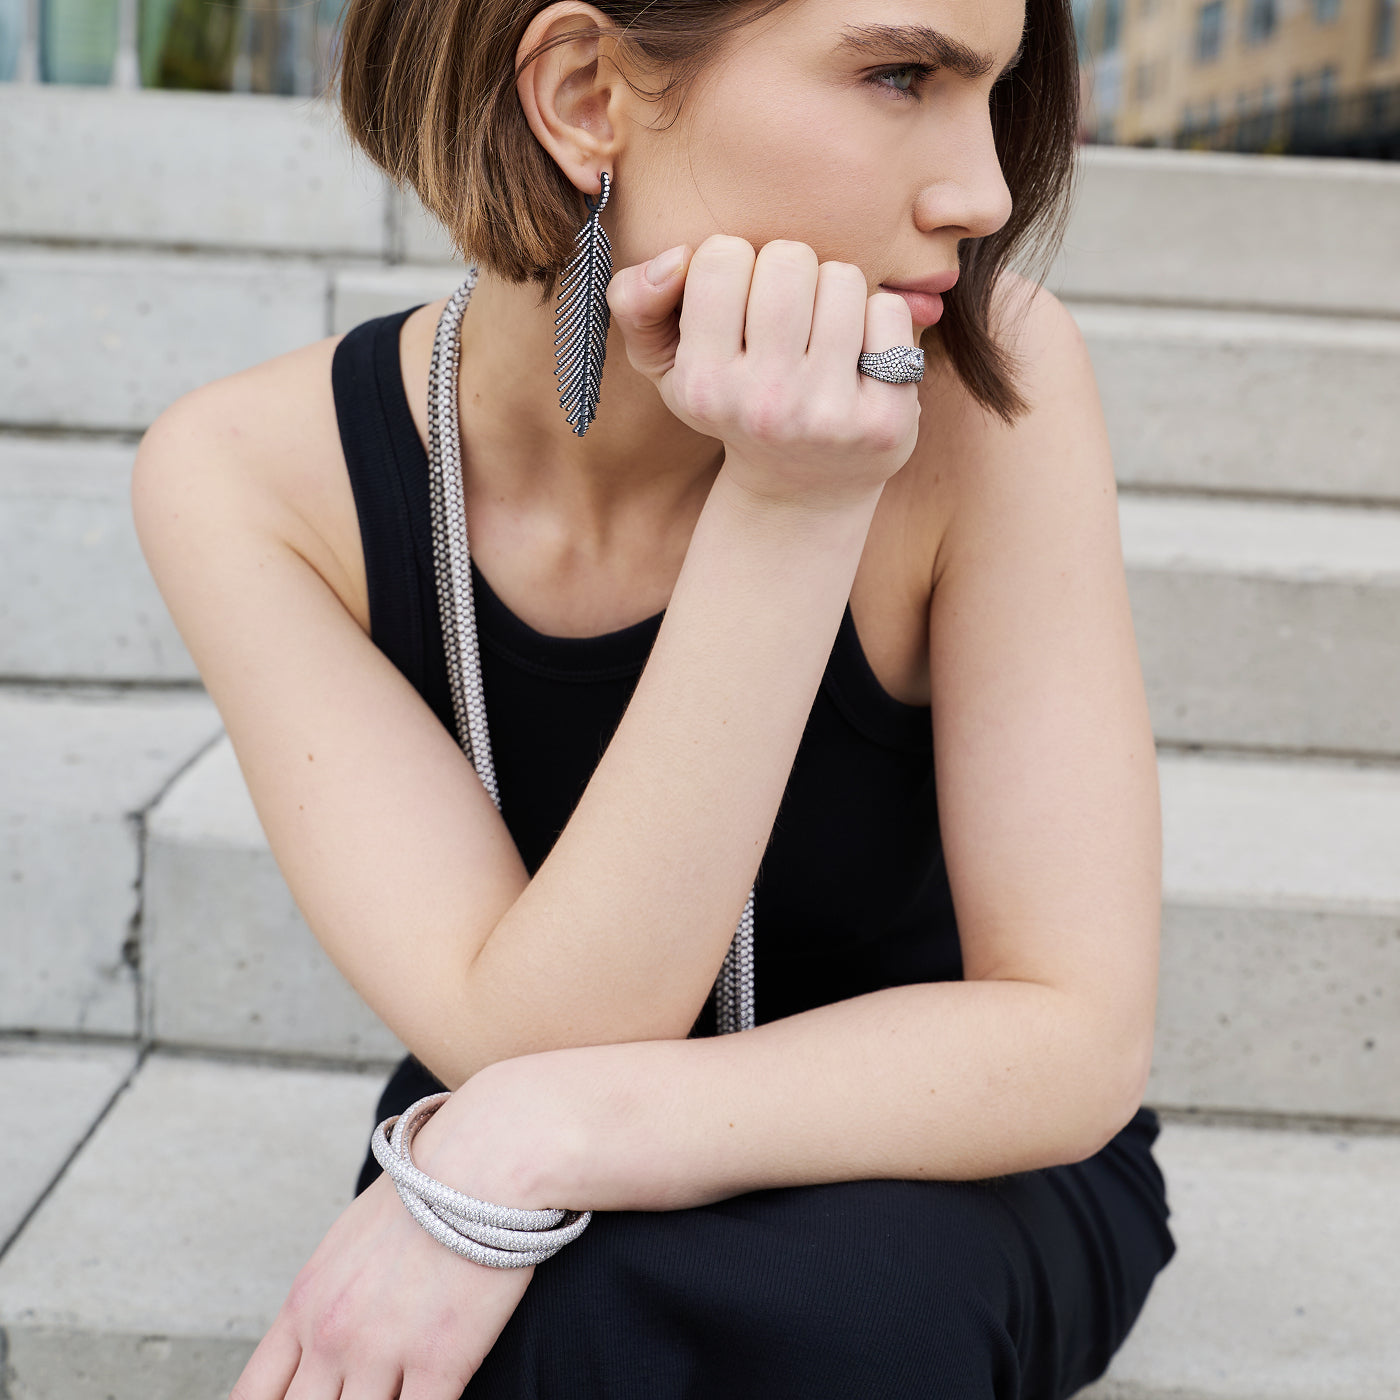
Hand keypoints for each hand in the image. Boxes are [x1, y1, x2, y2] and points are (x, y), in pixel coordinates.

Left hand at [229, 1113, 537, 1398]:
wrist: (479, 1162)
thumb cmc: (423, 1190)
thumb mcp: (348, 1240)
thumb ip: (328, 1297)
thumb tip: (320, 1338)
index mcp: (304, 1305)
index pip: (253, 1396)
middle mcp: (331, 1336)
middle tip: (347, 1397)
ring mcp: (382, 1352)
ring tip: (389, 1396)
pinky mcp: (440, 1361)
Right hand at [607, 234, 921, 511]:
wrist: (801, 486)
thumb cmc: (732, 403)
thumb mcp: (666, 363)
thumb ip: (635, 302)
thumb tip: (673, 259)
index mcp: (703, 384)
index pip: (721, 257)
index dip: (735, 266)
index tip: (739, 305)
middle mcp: (764, 403)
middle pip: (788, 259)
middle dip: (790, 272)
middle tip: (788, 316)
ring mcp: (827, 414)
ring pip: (842, 278)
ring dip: (834, 293)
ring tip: (822, 336)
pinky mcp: (883, 419)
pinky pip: (889, 311)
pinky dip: (878, 320)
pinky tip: (861, 359)